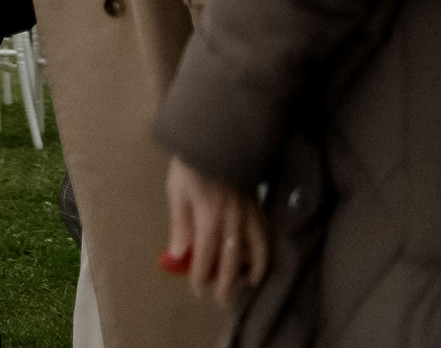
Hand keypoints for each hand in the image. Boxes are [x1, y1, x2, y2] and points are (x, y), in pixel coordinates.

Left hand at [163, 156, 268, 303]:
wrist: (215, 137)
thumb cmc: (189, 164)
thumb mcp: (176, 191)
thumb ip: (180, 225)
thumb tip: (178, 254)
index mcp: (209, 216)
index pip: (206, 254)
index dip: (201, 275)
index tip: (197, 290)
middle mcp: (233, 219)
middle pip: (232, 259)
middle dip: (227, 283)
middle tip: (222, 301)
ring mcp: (249, 213)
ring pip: (256, 250)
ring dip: (251, 272)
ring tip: (246, 285)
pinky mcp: (258, 206)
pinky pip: (264, 236)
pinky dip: (263, 253)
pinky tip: (259, 261)